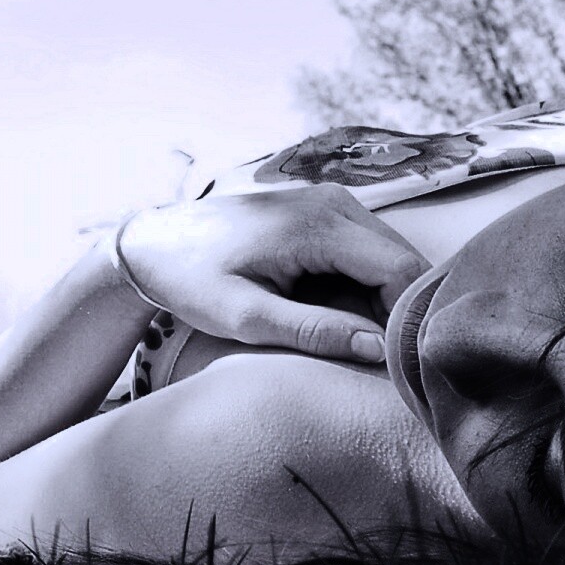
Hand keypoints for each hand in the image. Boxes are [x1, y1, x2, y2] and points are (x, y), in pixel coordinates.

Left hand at [113, 185, 430, 363]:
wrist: (155, 243)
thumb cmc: (191, 281)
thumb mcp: (246, 317)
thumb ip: (314, 332)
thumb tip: (378, 349)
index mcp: (318, 224)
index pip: (400, 270)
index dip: (409, 320)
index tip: (398, 364)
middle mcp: (335, 201)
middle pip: (405, 260)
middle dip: (404, 311)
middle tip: (387, 361)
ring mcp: (333, 200)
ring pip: (393, 255)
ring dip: (390, 300)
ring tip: (369, 344)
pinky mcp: (328, 209)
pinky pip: (372, 249)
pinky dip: (373, 285)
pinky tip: (351, 318)